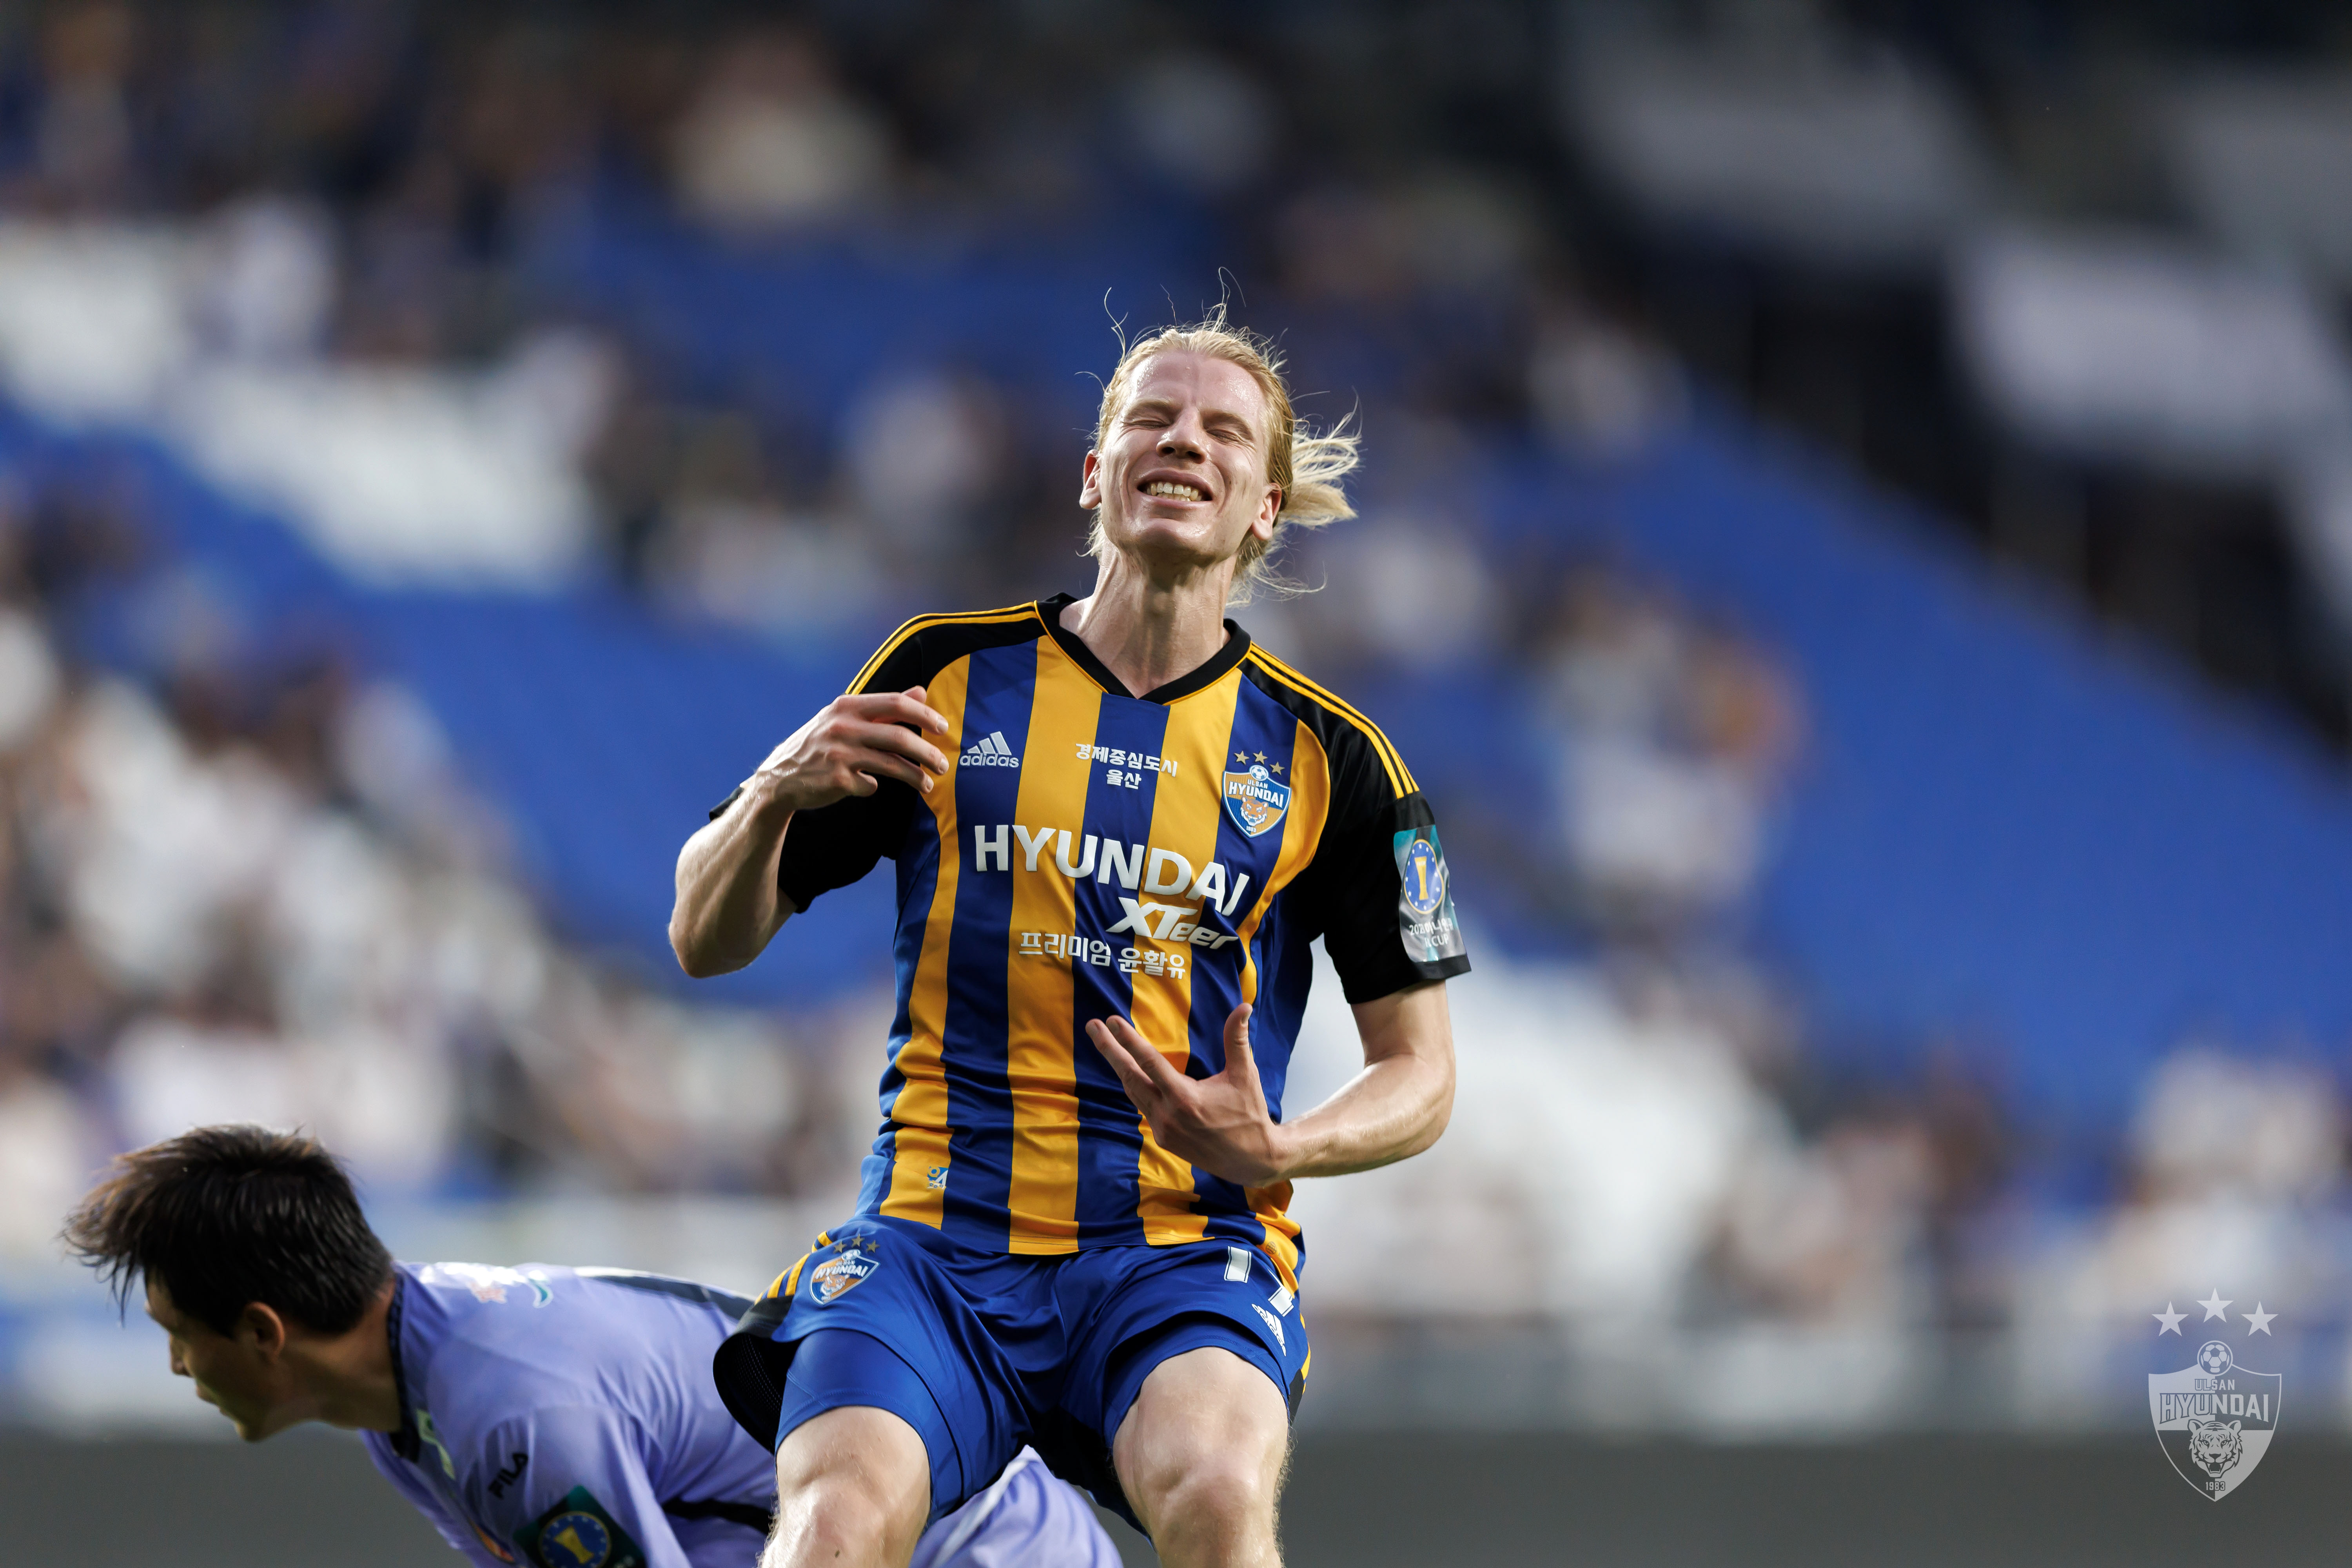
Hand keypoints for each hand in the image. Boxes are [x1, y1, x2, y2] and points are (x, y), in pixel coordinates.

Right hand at [744, 687, 949, 816]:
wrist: (779, 778)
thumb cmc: (819, 744)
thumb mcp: (844, 718)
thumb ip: (883, 707)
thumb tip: (921, 693)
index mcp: (847, 706)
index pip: (896, 703)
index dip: (924, 715)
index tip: (943, 728)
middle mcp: (843, 727)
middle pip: (899, 737)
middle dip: (927, 752)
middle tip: (944, 764)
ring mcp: (839, 754)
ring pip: (891, 765)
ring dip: (916, 777)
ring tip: (929, 785)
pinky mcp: (837, 780)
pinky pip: (870, 785)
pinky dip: (872, 787)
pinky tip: (869, 786)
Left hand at [1086, 1003, 1291, 1187]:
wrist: (1251, 1160)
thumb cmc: (1249, 1114)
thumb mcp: (1244, 1075)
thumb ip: (1237, 1039)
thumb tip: (1244, 1006)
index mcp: (1185, 1098)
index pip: (1149, 1062)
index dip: (1129, 1040)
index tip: (1113, 1020)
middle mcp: (1168, 1115)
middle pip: (1129, 1076)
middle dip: (1109, 1049)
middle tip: (1092, 1026)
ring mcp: (1163, 1129)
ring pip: (1133, 1093)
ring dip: (1119, 1068)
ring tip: (1106, 1044)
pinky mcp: (1163, 1139)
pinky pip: (1144, 1107)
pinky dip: (1136, 1088)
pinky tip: (1131, 1073)